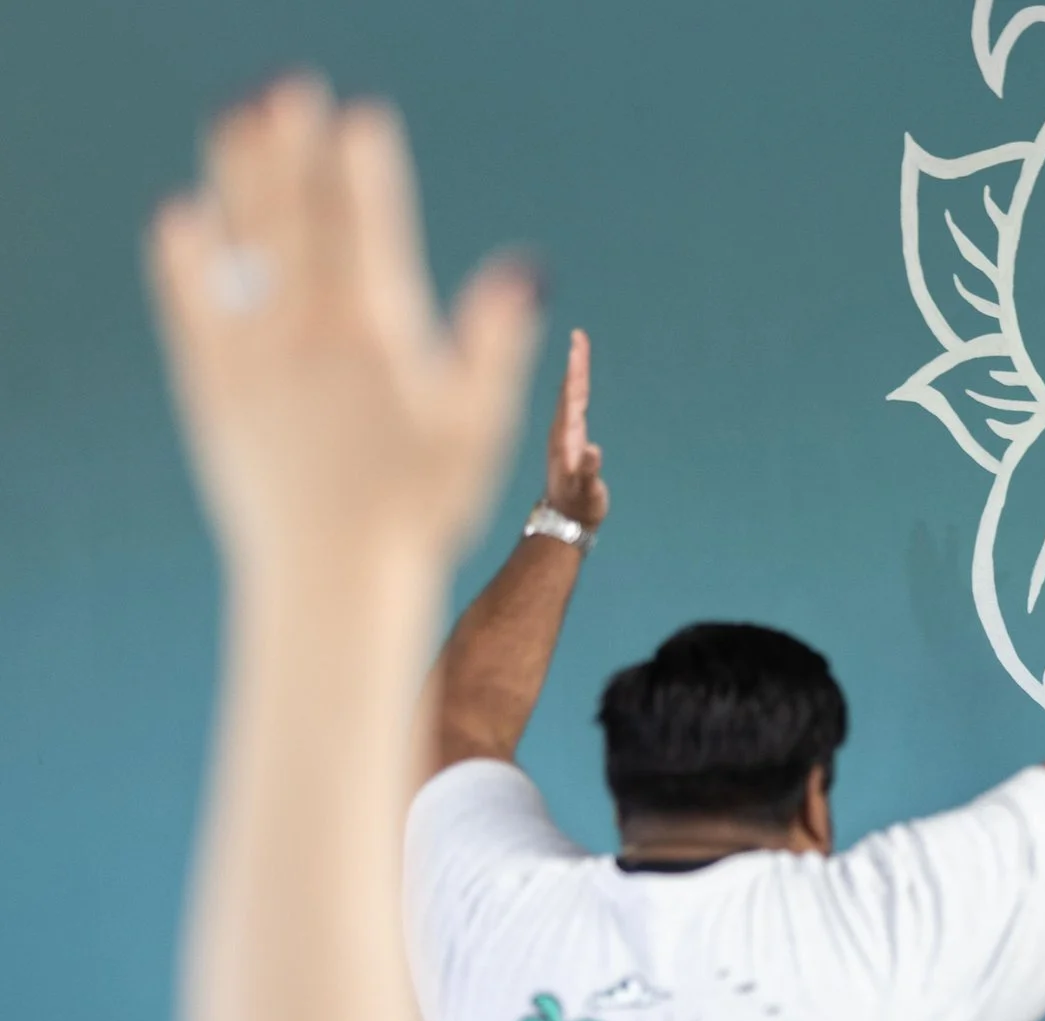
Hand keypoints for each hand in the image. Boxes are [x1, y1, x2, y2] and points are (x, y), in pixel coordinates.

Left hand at [147, 77, 541, 587]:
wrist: (330, 573)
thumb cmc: (420, 505)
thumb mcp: (478, 425)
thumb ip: (495, 342)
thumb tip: (527, 271)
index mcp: (373, 333)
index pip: (362, 225)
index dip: (361, 164)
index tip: (359, 116)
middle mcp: (303, 331)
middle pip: (292, 215)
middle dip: (291, 147)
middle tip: (289, 92)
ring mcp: (250, 355)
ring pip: (236, 244)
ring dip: (235, 177)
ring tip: (237, 123)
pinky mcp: (211, 387)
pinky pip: (189, 303)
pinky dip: (185, 254)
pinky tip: (185, 217)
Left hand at [544, 329, 606, 530]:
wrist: (563, 521)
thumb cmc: (576, 506)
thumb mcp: (585, 491)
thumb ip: (587, 471)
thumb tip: (593, 450)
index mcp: (564, 437)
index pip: (571, 395)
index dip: (576, 369)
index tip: (577, 343)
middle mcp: (562, 431)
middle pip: (569, 389)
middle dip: (576, 363)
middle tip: (579, 336)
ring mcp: (564, 436)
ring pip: (570, 396)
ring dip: (575, 372)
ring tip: (579, 350)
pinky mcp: (569, 441)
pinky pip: (573, 406)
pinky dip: (577, 389)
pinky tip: (578, 382)